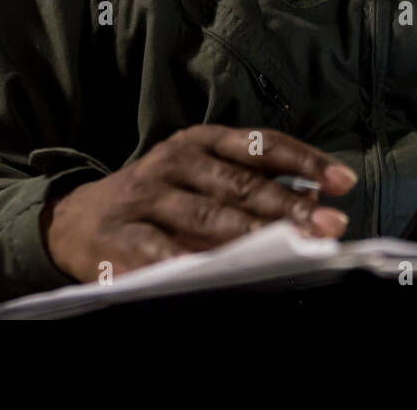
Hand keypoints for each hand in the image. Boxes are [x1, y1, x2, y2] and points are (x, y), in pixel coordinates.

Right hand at [40, 125, 357, 283]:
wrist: (72, 220)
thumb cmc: (154, 199)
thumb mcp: (198, 178)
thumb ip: (248, 184)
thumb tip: (312, 200)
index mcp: (199, 141)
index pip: (259, 146)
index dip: (304, 161)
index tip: (344, 181)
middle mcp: (173, 161)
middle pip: (240, 184)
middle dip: (288, 207)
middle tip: (329, 225)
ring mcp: (145, 197)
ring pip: (207, 216)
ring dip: (253, 236)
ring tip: (291, 250)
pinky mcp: (120, 236)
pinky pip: (160, 251)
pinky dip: (189, 263)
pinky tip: (215, 274)